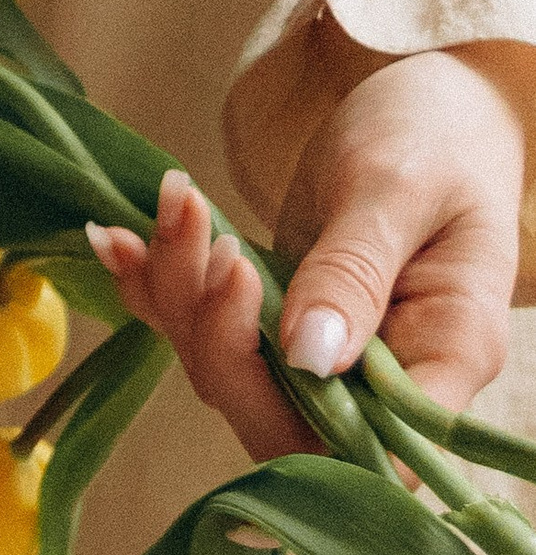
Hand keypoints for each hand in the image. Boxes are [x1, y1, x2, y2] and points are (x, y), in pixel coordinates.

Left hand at [90, 49, 527, 463]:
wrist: (436, 103)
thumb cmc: (439, 137)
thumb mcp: (401, 190)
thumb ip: (355, 272)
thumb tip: (308, 356)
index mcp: (442, 365)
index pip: (362, 452)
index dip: (286, 402)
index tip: (242, 283)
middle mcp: (380, 384)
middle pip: (276, 418)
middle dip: (212, 328)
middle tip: (195, 222)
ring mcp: (323, 355)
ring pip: (227, 366)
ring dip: (178, 286)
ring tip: (172, 193)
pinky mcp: (278, 318)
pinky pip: (206, 322)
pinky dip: (155, 283)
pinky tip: (112, 236)